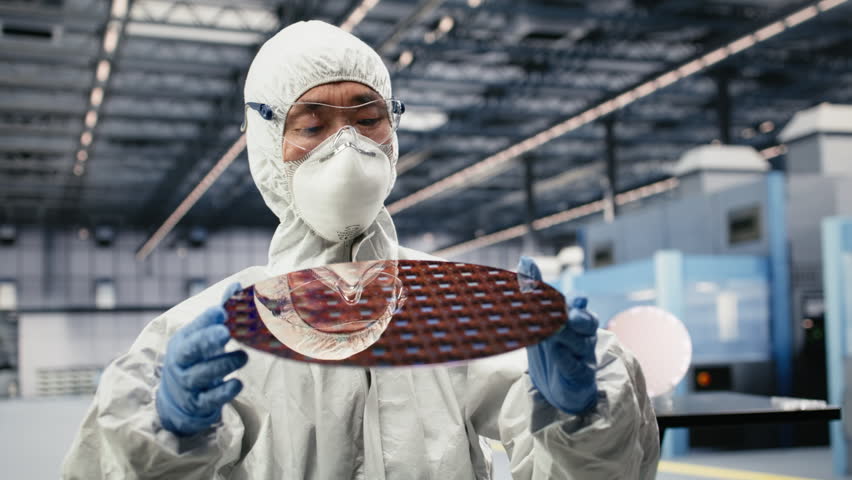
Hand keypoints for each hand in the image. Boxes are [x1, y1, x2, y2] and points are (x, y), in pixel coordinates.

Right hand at [156, 282, 248, 435]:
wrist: (177, 400)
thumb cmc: (196, 359)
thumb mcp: (201, 336)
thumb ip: (219, 313)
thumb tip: (237, 285)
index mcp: (182, 341)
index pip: (192, 329)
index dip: (206, 320)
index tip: (222, 312)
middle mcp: (180, 362)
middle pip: (190, 351)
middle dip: (206, 341)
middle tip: (226, 333)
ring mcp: (187, 385)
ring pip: (202, 375)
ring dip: (223, 364)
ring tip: (243, 356)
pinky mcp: (197, 405)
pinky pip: (209, 399)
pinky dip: (223, 392)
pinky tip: (237, 383)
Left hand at [518, 256, 597, 414]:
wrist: (556, 387)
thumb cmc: (551, 347)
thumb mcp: (539, 318)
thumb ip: (535, 289)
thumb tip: (526, 259)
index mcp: (574, 318)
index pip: (579, 305)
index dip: (577, 302)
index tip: (575, 299)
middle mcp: (583, 335)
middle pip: (588, 322)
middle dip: (580, 317)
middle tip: (568, 316)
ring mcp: (584, 356)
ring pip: (582, 343)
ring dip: (568, 337)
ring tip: (553, 332)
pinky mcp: (580, 376)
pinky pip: (576, 367)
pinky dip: (567, 360)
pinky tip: (558, 354)